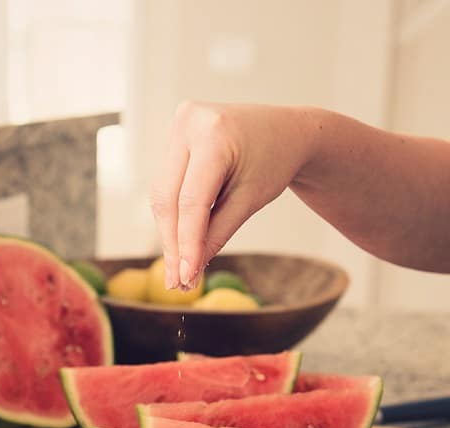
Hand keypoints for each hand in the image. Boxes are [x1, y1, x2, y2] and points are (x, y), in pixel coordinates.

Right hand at [149, 102, 314, 288]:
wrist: (286, 130)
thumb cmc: (275, 162)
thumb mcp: (251, 200)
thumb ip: (218, 233)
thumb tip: (189, 269)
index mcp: (214, 135)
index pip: (191, 201)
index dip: (185, 243)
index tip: (186, 277)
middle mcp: (189, 122)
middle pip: (168, 197)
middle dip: (172, 243)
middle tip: (177, 282)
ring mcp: (178, 124)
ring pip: (163, 193)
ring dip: (169, 233)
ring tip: (179, 270)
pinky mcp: (175, 134)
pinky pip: (168, 183)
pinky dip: (174, 214)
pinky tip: (179, 243)